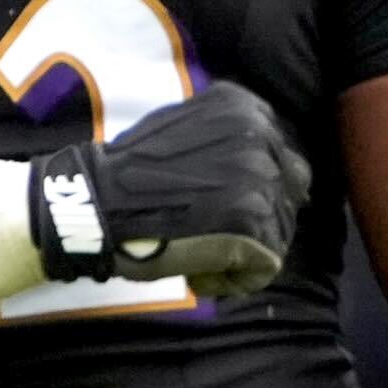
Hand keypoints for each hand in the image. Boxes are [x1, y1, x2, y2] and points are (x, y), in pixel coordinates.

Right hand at [27, 82, 308, 298]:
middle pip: (289, 193)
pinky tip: (199, 272)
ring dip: (244, 251)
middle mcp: (261, 139)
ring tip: (201, 253)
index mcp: (245, 108)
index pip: (280, 154)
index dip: (256, 186)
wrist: (98, 202)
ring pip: (280, 232)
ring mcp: (262, 183)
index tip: (222, 203)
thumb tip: (266, 163)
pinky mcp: (254, 228)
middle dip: (258, 218)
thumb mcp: (184, 125)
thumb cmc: (130, 171)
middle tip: (213, 232)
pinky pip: (265, 267)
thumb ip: (226, 135)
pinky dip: (233, 279)